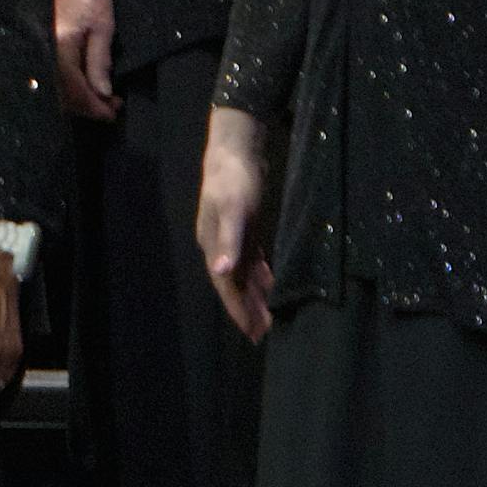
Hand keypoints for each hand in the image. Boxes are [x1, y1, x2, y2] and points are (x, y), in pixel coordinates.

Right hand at [52, 0, 118, 120]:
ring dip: (78, 96)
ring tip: (103, 97)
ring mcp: (38, 43)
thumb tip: (102, 94)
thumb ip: (99, 61)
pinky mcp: (40, 38)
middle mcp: (42, 47)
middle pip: (60, 92)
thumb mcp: (103, 24)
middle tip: (111, 108)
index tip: (111, 113)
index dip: (93, 106)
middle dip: (87, 105)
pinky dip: (69, 82)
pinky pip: (52, 70)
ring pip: (55, 84)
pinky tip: (86, 81)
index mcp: (59, 44)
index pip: (73, 88)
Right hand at [194, 105, 275, 343]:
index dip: (237, 309)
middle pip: (233, 285)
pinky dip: (261, 277)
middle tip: (263, 336)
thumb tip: (220, 272)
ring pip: (243, 276)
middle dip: (247, 310)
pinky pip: (252, 261)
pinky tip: (272, 286)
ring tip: (269, 320)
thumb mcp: (235, 210)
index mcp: (213, 244)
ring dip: (255, 297)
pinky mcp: (245, 229)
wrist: (235, 150)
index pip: (225, 284)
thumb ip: (229, 242)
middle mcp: (219, 245)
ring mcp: (232, 238)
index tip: (251, 333)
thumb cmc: (235, 181)